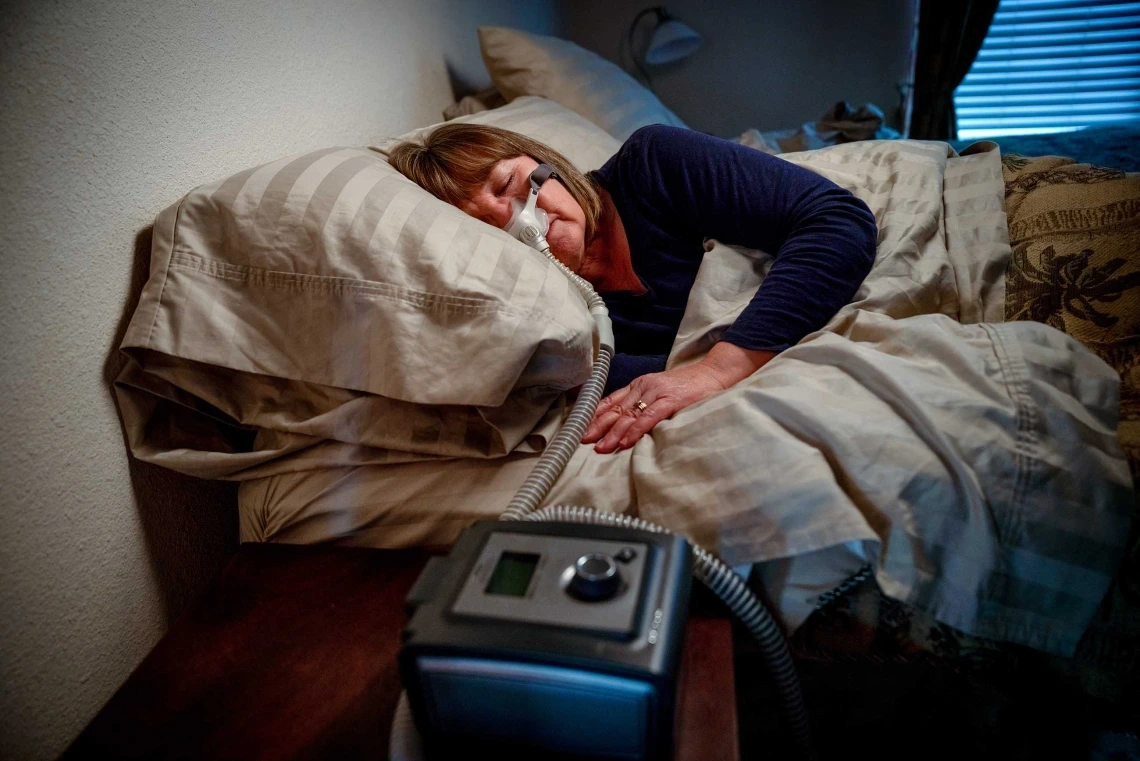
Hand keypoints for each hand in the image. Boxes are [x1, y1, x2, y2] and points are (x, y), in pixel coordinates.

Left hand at [583, 342, 776, 453]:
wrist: (715, 373)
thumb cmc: (690, 387)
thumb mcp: (661, 392)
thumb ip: (645, 404)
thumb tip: (625, 424)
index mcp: (640, 385)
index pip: (611, 400)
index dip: (594, 415)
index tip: (580, 428)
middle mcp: (644, 387)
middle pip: (615, 408)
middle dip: (597, 426)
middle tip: (581, 440)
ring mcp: (657, 393)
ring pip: (628, 415)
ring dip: (612, 433)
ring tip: (600, 448)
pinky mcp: (671, 401)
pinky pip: (648, 418)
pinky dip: (635, 431)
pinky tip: (624, 442)